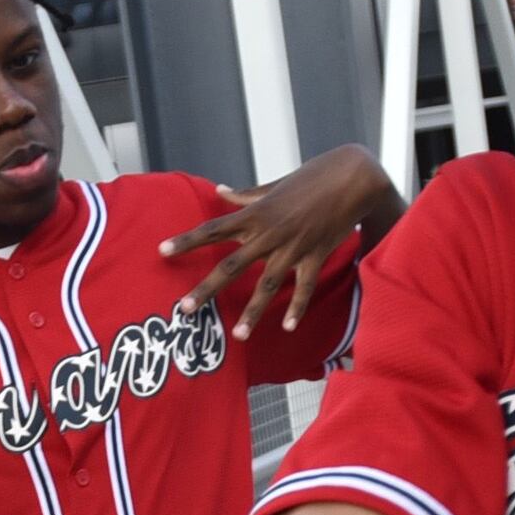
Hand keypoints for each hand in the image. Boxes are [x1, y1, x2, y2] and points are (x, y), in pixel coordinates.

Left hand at [163, 146, 394, 340]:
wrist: (351, 178)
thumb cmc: (310, 178)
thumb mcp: (273, 186)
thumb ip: (245, 195)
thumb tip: (219, 191)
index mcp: (255, 214)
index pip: (213, 229)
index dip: (187, 240)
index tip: (162, 251)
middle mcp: (269, 233)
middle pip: (231, 265)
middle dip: (206, 288)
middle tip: (184, 309)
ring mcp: (292, 247)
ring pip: (267, 285)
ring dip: (252, 312)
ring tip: (238, 336)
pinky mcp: (315, 255)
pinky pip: (304, 287)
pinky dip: (297, 308)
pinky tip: (287, 327)